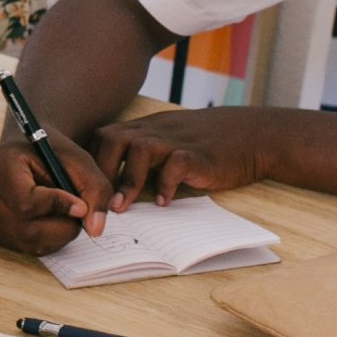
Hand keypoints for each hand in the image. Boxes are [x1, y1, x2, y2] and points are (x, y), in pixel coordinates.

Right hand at [0, 135, 110, 253]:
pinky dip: (43, 240)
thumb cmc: (54, 153)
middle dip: (61, 228)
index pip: (26, 202)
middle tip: (77, 215)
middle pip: (25, 229)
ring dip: (55, 236)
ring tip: (64, 215)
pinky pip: (21, 247)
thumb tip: (95, 229)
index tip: (80, 204)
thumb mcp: (79, 161)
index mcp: (1, 164)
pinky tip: (49, 221)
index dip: (58, 207)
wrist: (29, 151)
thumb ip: (95, 190)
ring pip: (25, 242)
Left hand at [93, 108, 279, 209]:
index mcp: (144, 129)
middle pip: (113, 139)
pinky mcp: (200, 154)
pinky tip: (164, 202)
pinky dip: (166, 183)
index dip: (90, 163)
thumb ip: (143, 159)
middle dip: (100, 172)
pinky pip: (177, 163)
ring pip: (139, 148)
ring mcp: (177, 140)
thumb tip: (113, 191)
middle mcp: (156, 131)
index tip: (84, 191)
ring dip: (126, 180)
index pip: (103, 137)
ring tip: (121, 207)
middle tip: (97, 205)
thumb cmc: (205, 144)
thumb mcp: (168, 143)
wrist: (252, 134)